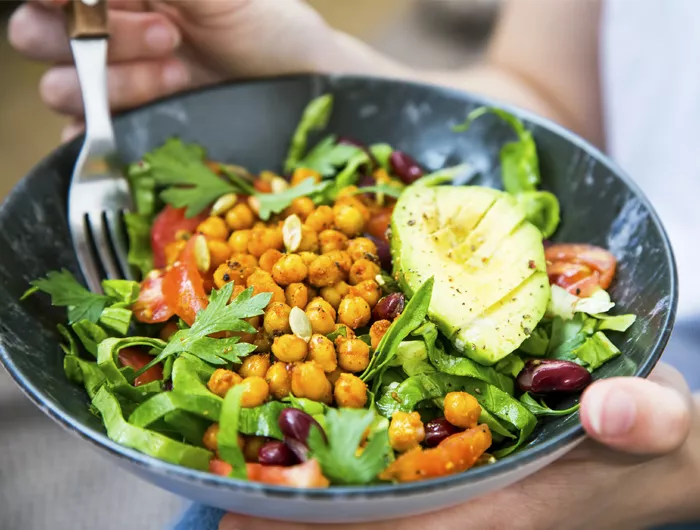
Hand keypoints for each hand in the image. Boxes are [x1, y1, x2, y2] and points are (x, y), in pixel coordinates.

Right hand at [9, 0, 401, 139]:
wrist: (305, 90)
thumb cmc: (269, 29)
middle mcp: (111, 33)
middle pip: (40, 36)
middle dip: (95, 36)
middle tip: (166, 35)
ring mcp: (120, 85)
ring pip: (63, 87)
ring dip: (120, 81)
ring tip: (180, 72)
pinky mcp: (134, 130)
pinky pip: (85, 137)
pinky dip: (101, 133)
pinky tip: (151, 116)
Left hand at [220, 364, 699, 529]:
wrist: (652, 445)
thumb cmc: (652, 441)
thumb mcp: (664, 426)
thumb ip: (647, 422)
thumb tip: (608, 410)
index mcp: (504, 509)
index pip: (400, 527)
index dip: (325, 525)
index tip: (249, 518)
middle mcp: (467, 508)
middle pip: (367, 521)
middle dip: (295, 519)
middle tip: (220, 504)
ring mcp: (460, 490)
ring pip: (370, 502)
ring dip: (309, 495)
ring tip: (238, 479)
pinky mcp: (459, 468)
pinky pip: (389, 473)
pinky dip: (343, 464)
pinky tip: (306, 443)